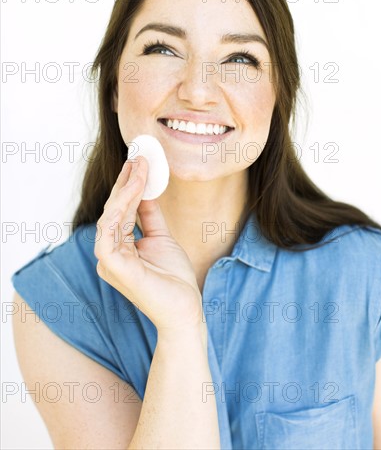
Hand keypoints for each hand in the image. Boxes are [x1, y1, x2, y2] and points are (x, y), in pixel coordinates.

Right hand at [94, 157, 204, 332]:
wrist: (185, 309)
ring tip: (139, 168)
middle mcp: (109, 253)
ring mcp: (109, 261)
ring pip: (110, 217)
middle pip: (113, 210)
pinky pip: (109, 233)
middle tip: (138, 157)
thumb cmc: (173, 279)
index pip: (120, 211)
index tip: (138, 162)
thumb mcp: (161, 238)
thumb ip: (150, 216)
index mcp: (119, 248)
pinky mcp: (114, 267)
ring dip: (125, 190)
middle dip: (126, 182)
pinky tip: (133, 189)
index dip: (128, 186)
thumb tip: (146, 190)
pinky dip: (119, 209)